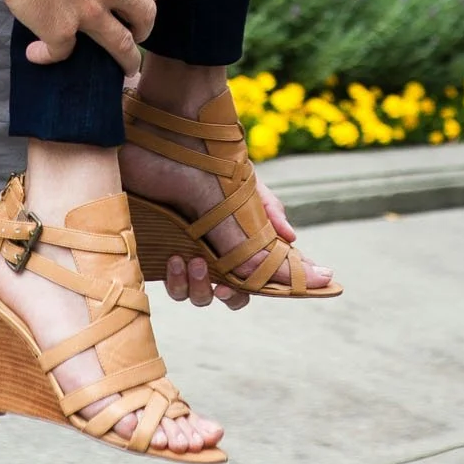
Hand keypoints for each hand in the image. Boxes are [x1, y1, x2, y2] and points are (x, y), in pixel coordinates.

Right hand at [0, 0, 167, 72]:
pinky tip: (37, 53)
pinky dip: (48, 56)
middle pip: (146, 16)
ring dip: (126, 61)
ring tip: (124, 71)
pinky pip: (62, 54)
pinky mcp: (61, 31)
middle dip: (144, 29)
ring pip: (121, 46)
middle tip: (137, 35)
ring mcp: (90, 12)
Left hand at [161, 178, 294, 310]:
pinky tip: (176, 259)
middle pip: (234, 297)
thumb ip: (272, 212)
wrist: (182, 165)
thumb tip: (291, 237)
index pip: (264, 278)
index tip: (269, 288)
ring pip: (202, 298)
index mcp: (245, 250)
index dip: (272, 287)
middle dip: (231, 296)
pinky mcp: (172, 265)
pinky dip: (177, 281)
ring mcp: (196, 265)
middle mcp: (221, 262)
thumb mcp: (250, 190)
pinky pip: (177, 290)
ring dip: (200, 286)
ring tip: (196, 261)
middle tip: (223, 286)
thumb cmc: (221, 179)